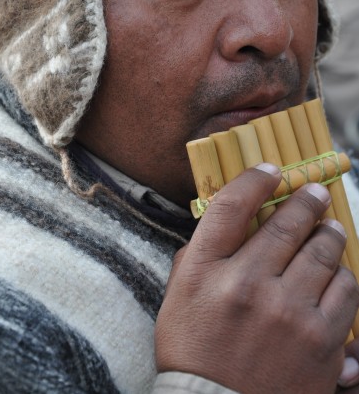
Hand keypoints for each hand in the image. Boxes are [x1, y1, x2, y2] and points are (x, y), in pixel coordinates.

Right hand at [155, 163, 358, 393]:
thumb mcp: (178, 296)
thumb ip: (201, 254)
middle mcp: (248, 285)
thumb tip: (235, 222)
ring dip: (329, 234)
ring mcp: (289, 313)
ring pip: (324, 252)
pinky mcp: (322, 342)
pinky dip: (343, 276)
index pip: (233, 205)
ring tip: (330, 229)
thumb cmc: (194, 350)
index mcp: (206, 271)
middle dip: (307, 200)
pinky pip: (347, 290)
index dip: (255, 179)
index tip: (271, 171)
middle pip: (288, 223)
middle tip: (316, 192)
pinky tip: (336, 274)